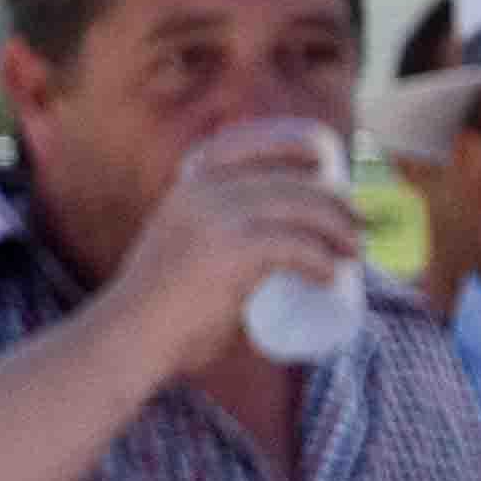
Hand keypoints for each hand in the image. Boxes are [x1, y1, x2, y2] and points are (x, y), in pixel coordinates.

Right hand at [92, 119, 366, 372]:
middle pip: (293, 179)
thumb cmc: (155, 308)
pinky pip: (296, 247)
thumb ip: (207, 237)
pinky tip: (332, 276)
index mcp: (191, 183)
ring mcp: (218, 217)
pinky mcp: (232, 251)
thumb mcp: (177, 248)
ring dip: (341, 229)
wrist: (126, 337)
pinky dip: (322, 262)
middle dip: (336, 201)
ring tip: (353, 254)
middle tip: (354, 231)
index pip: (257, 143)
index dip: (301, 148)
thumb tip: (258, 248)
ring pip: (304, 208)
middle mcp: (205, 190)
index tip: (331, 175)